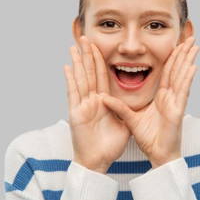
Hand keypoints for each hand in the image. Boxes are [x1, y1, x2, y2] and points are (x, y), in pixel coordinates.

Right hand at [64, 35, 129, 173]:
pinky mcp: (76, 114)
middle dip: (87, 55)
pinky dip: (70, 80)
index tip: (98, 45)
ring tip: (74, 46)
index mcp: (103, 101)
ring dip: (77, 62)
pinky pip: (73, 94)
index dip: (100, 60)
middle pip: (89, 73)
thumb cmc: (109, 145)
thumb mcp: (123, 123)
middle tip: (84, 37)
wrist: (98, 162)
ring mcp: (83, 106)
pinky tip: (67, 67)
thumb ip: (124, 110)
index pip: (102, 76)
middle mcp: (92, 100)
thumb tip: (132, 99)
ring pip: (80, 79)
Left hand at [100, 37, 198, 168]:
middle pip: (177, 70)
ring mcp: (175, 102)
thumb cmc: (149, 138)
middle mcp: (170, 97)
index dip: (171, 57)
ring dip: (188, 60)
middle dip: (184, 53)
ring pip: (182, 76)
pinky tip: (193, 66)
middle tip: (190, 37)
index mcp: (161, 96)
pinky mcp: (177, 110)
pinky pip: (182, 92)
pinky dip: (187, 78)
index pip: (166, 72)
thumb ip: (119, 107)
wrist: (158, 155)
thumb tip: (103, 97)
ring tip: (194, 45)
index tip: (176, 43)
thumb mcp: (130, 119)